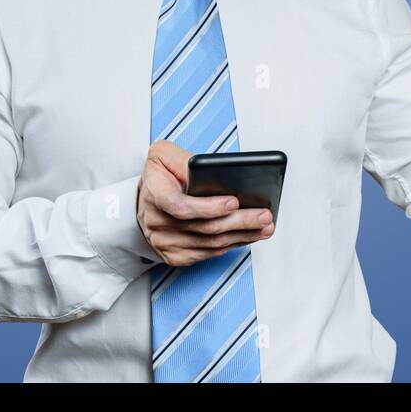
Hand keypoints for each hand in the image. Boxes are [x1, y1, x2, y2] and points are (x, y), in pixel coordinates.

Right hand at [135, 139, 274, 265]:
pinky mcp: (174, 256)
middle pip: (205, 227)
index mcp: (154, 194)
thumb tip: (212, 169)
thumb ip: (185, 159)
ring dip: (242, 236)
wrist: (145, 202)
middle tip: (264, 215)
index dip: (208, 207)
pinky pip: (208, 253)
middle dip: (240, 221)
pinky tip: (248, 236)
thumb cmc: (159, 177)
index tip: (234, 201)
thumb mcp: (164, 155)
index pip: (181, 206)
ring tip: (265, 225)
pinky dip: (232, 245)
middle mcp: (157, 222)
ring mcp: (165, 242)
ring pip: (210, 243)